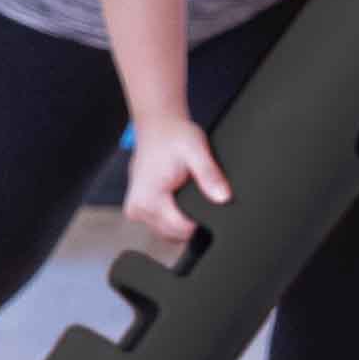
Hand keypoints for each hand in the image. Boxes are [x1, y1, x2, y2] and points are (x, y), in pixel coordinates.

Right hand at [122, 116, 231, 246]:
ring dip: (179, 220)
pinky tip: (177, 197)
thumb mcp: (197, 151)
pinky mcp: (136, 209)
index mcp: (149, 198)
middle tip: (196, 192)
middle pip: (174, 234)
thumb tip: (223, 197)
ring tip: (184, 191)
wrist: (156, 124)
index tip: (207, 202)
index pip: (182, 230)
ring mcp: (135, 210)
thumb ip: (210, 176)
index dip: (201, 221)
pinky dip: (171, 217)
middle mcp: (138, 208)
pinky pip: (159, 225)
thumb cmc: (173, 135)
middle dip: (190, 220)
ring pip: (166, 232)